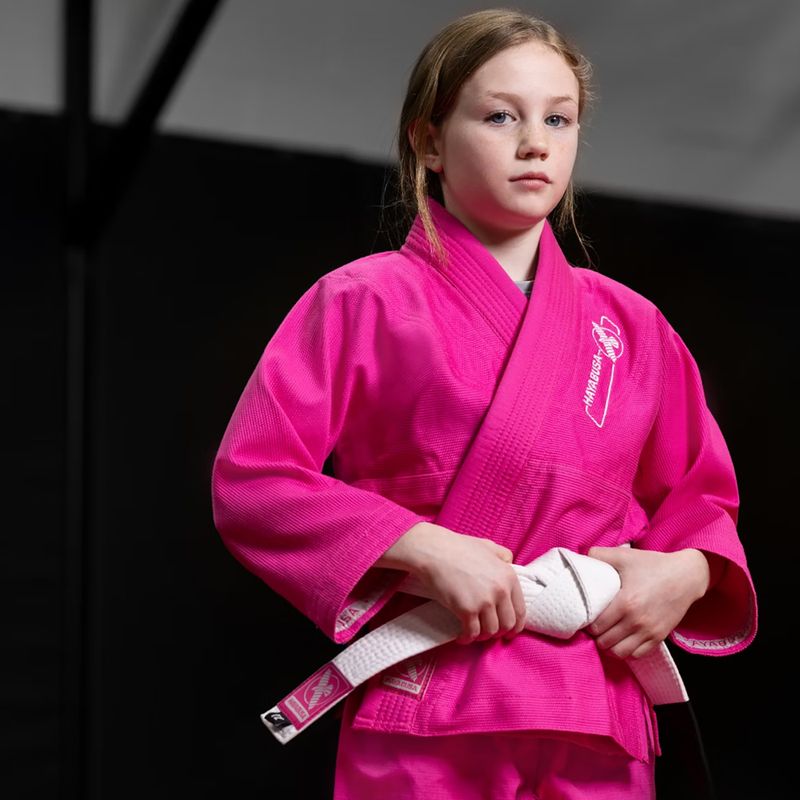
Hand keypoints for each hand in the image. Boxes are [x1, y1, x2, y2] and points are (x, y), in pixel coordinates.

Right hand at [378, 522, 526, 643]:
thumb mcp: (488, 546)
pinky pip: (472, 633)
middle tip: (489, 633)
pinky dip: (467, 638)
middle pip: (508, 624)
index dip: (515, 625)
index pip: (520, 610)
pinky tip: (462, 636)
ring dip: (483, 636)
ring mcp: (484, 601)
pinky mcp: (467, 610)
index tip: (508, 631)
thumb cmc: (458, 547)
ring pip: (491, 631)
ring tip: (474, 633)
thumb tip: (509, 563)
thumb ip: (503, 555)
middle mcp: (500, 590)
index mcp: (509, 576)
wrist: (434, 550)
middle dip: (499, 633)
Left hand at [584, 546, 710, 659]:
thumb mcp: (624, 555)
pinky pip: (638, 655)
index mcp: (625, 602)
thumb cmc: (653, 565)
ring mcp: (649, 631)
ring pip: (620, 653)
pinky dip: (627, 651)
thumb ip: (599, 554)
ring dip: (610, 647)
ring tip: (607, 635)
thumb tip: (582, 557)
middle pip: (605, 642)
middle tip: (594, 627)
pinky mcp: (659, 637)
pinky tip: (622, 640)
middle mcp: (636, 621)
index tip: (586, 618)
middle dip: (596, 636)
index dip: (587, 624)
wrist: (686, 576)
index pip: (597, 626)